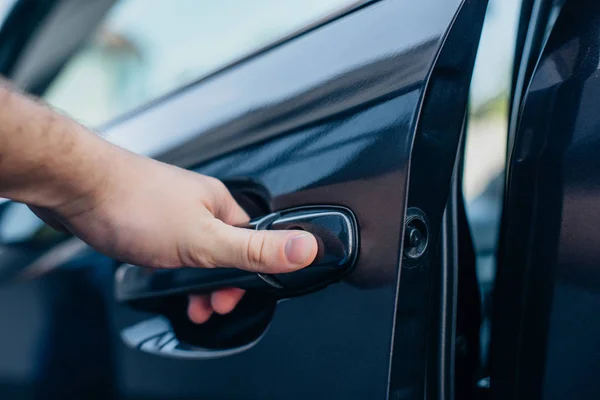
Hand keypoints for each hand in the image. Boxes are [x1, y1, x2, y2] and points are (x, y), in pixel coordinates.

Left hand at [30, 144, 317, 322]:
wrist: (77, 185)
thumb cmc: (136, 204)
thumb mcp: (204, 239)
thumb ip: (255, 249)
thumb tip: (306, 248)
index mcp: (221, 205)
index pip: (253, 242)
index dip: (248, 275)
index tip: (232, 297)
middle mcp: (199, 204)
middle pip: (225, 248)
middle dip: (219, 282)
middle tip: (209, 305)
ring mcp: (172, 210)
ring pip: (196, 249)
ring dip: (195, 279)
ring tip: (187, 302)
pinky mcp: (148, 217)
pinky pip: (171, 247)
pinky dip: (172, 267)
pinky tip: (160, 274)